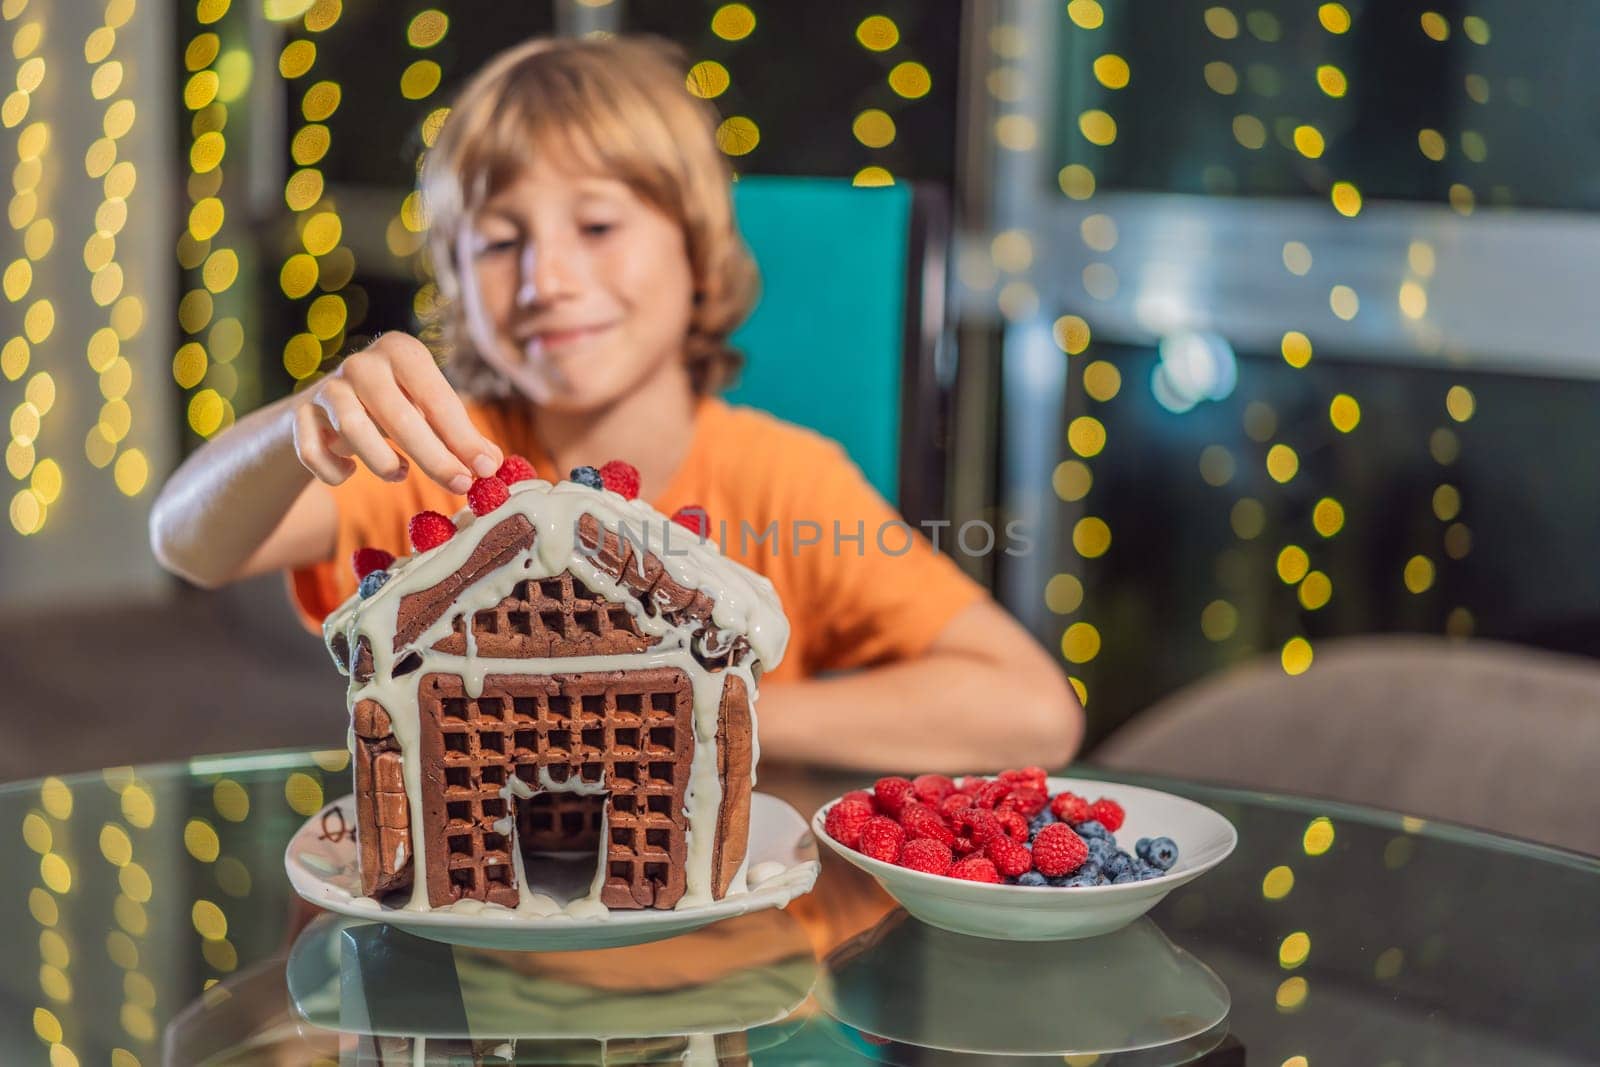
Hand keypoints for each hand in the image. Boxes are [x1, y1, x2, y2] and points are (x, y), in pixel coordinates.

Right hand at [292, 332, 502, 492]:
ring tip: (401, 473)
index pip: (436, 396)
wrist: (322, 410)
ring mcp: (326, 387)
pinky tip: (350, 472)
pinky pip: (316, 454)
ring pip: (354, 431)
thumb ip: (459, 435)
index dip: (462, 436)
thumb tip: (492, 463)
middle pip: (399, 416)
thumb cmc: (391, 409)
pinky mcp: (298, 415)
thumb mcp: (427, 413)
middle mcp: (361, 363)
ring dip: (384, 463)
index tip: (485, 468)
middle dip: (434, 457)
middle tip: (460, 485)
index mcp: (401, 351)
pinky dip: (336, 473)